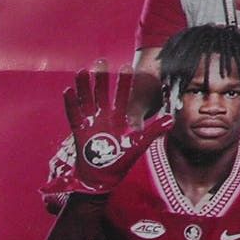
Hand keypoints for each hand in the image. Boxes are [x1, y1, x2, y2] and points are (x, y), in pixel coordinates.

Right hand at [57, 61, 156, 193]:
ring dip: (84, 86)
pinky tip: (68, 91)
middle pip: (102, 93)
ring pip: (86, 99)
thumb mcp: (138, 145)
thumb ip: (153, 131)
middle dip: (101, 78)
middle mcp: (103, 116)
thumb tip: (171, 119)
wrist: (102, 178)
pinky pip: (74, 114)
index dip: (124, 82)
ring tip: (82, 71)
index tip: (127, 66)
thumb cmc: (120, 161)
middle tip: (101, 62)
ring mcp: (90, 122)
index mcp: (118, 118)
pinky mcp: (79, 131)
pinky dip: (71, 104)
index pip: (123, 96)